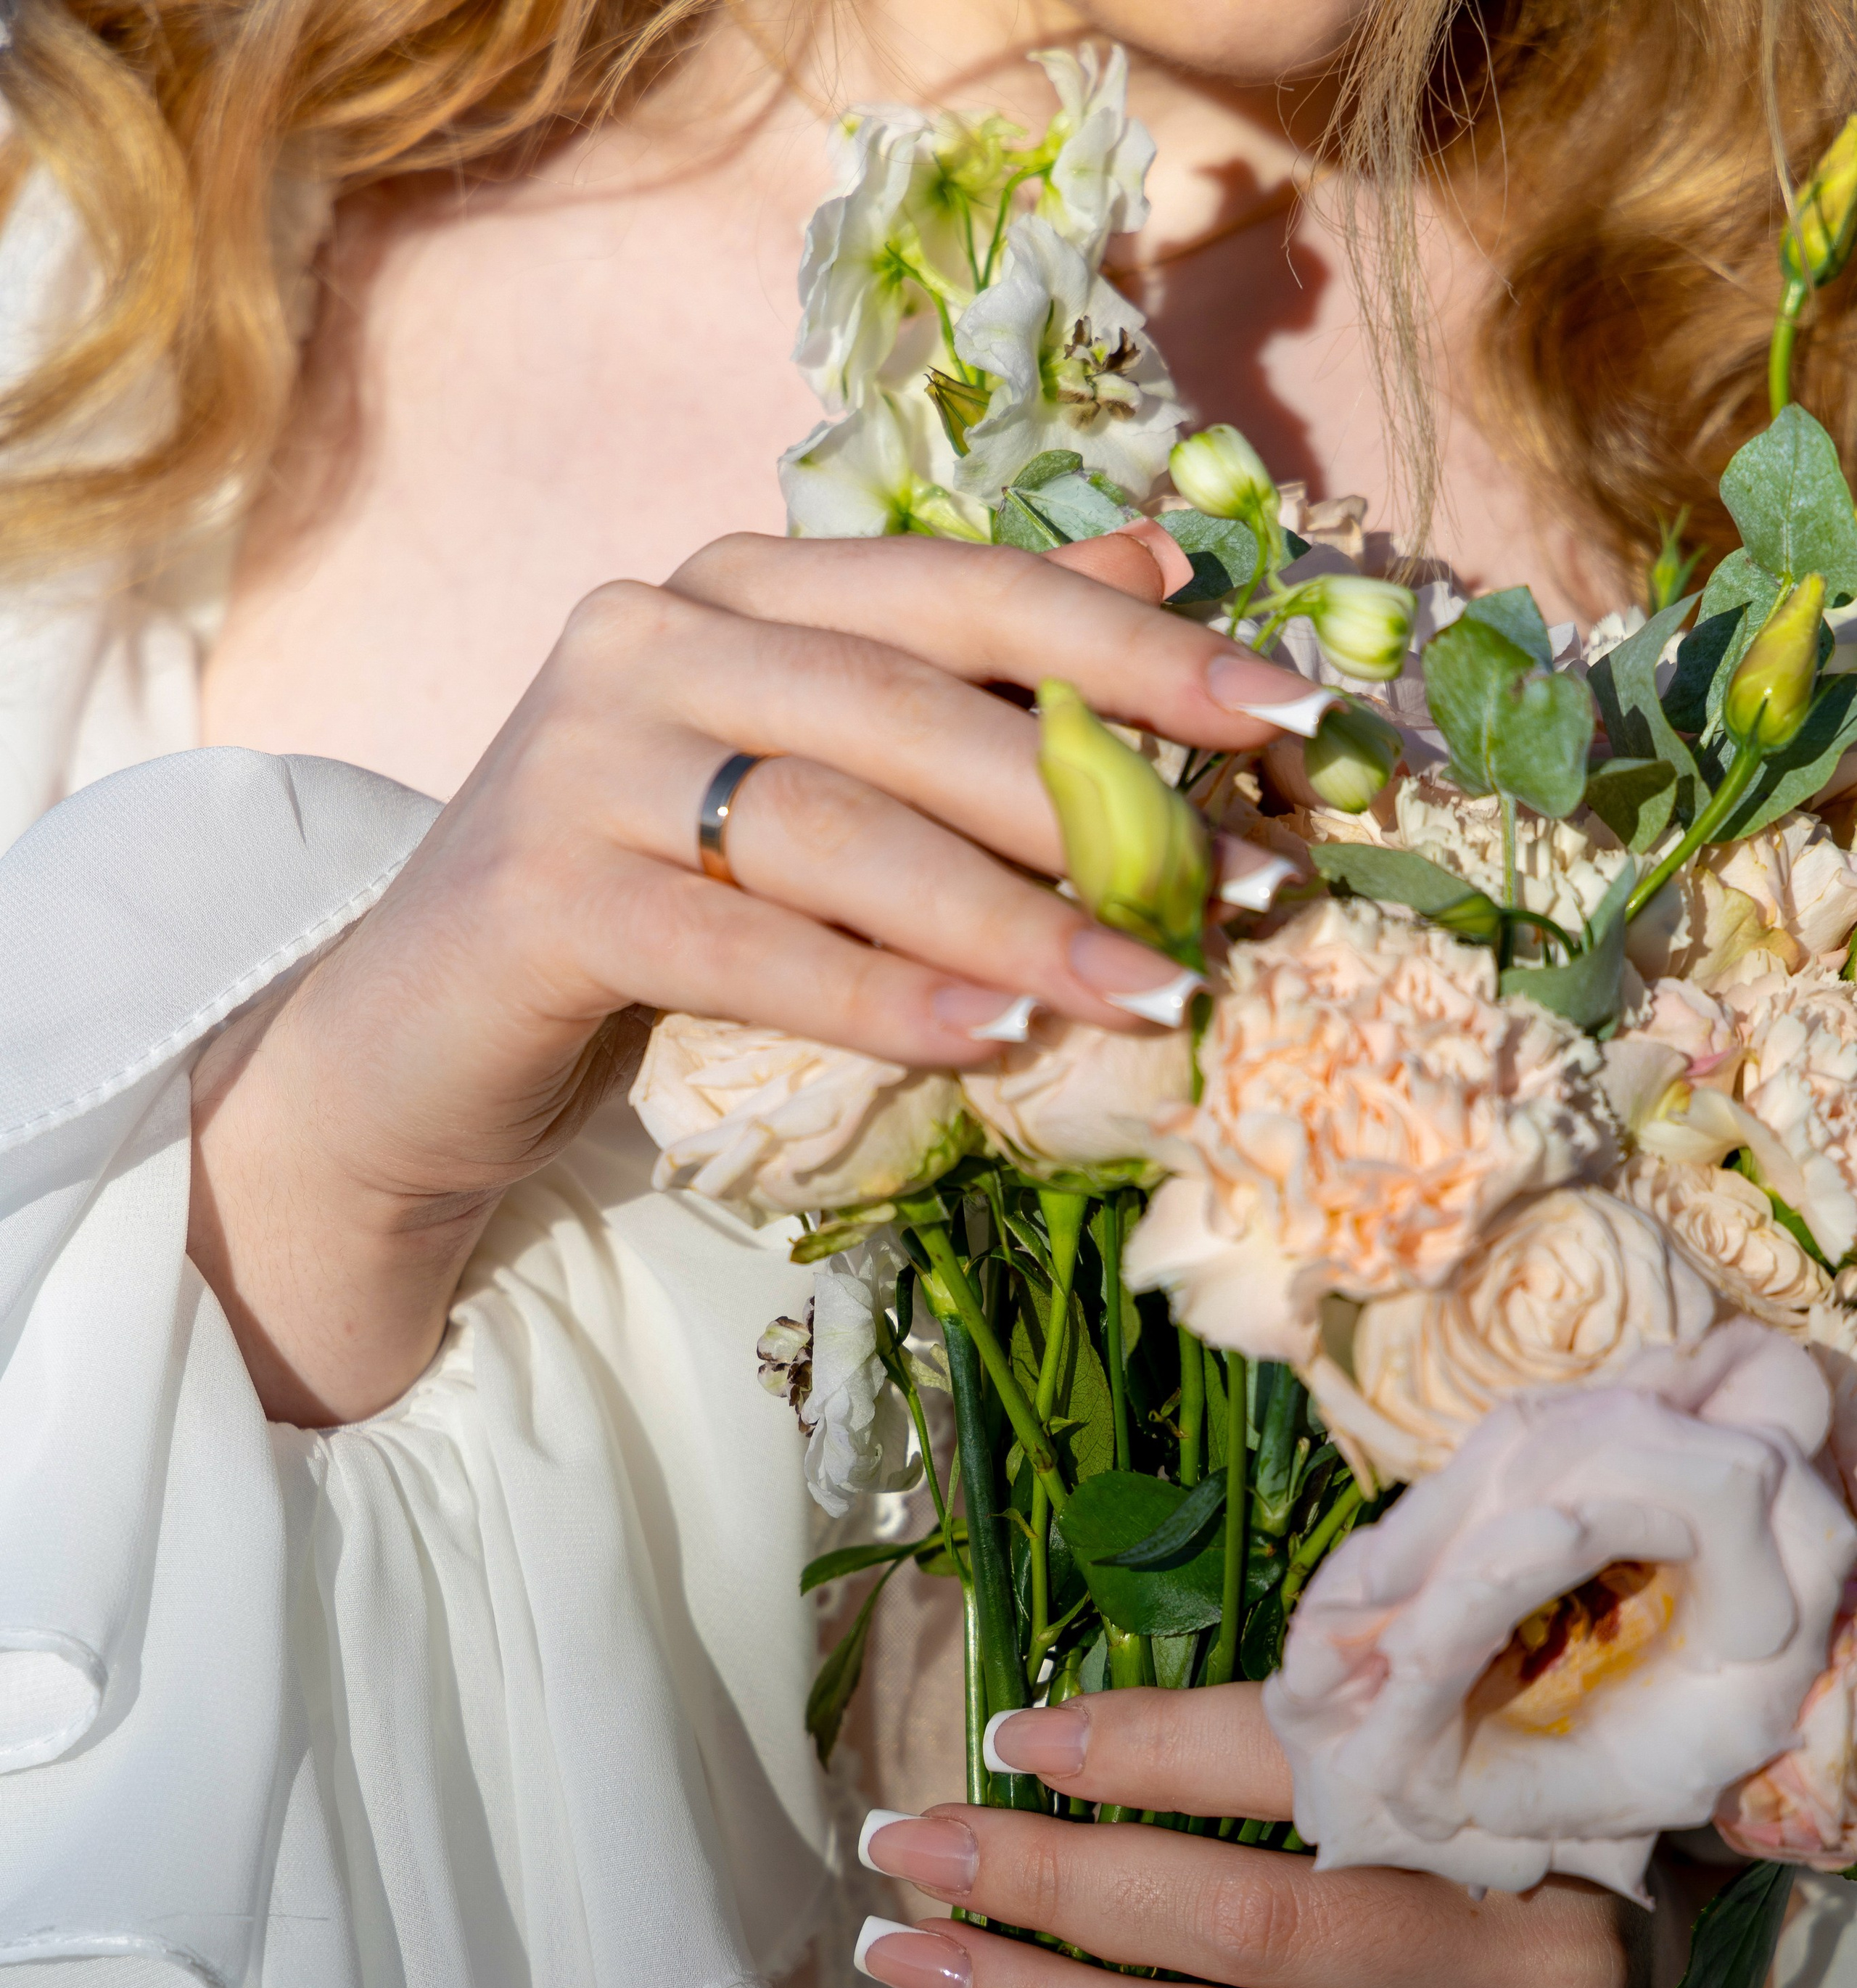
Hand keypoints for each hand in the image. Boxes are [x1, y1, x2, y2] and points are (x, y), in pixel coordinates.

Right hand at [188, 531, 1315, 1425]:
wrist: (421, 1038)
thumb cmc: (651, 905)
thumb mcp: (807, 778)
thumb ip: (954, 677)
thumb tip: (1156, 572)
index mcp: (735, 588)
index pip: (962, 593)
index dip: (1132, 652)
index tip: (1286, 716)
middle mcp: (649, 635)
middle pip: (911, 706)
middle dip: (1097, 800)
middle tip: (1247, 889)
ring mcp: (579, 760)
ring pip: (837, 827)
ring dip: (1014, 917)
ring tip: (1151, 987)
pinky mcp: (539, 896)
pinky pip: (743, 948)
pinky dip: (876, 997)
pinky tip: (993, 1043)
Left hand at [856, 1686, 1812, 1987]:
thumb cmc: (1506, 1927)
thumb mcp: (1462, 1821)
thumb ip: (1326, 1781)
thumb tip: (1067, 1743)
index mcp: (1517, 1813)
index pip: (1308, 1762)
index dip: (1152, 1747)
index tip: (1015, 1735)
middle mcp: (1519, 1955)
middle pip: (1246, 1915)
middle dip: (1054, 1877)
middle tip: (906, 1848)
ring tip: (914, 1965)